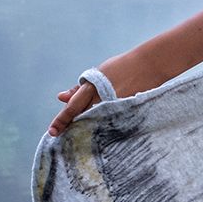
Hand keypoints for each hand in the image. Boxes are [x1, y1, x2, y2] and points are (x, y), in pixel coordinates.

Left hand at [46, 51, 160, 137]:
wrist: (150, 64)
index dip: (61, 120)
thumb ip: (80, 88)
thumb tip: (60, 97)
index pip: (73, 107)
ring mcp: (116, 104)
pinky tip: (102, 132)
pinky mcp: (128, 110)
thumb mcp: (98, 74)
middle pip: (83, 117)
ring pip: (97, 122)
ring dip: (88, 128)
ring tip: (81, 137)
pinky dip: (105, 126)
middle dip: (72, 127)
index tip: (52, 132)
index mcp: (93, 86)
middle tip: (62, 137)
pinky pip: (113, 122)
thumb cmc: (122, 67)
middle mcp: (103, 97)